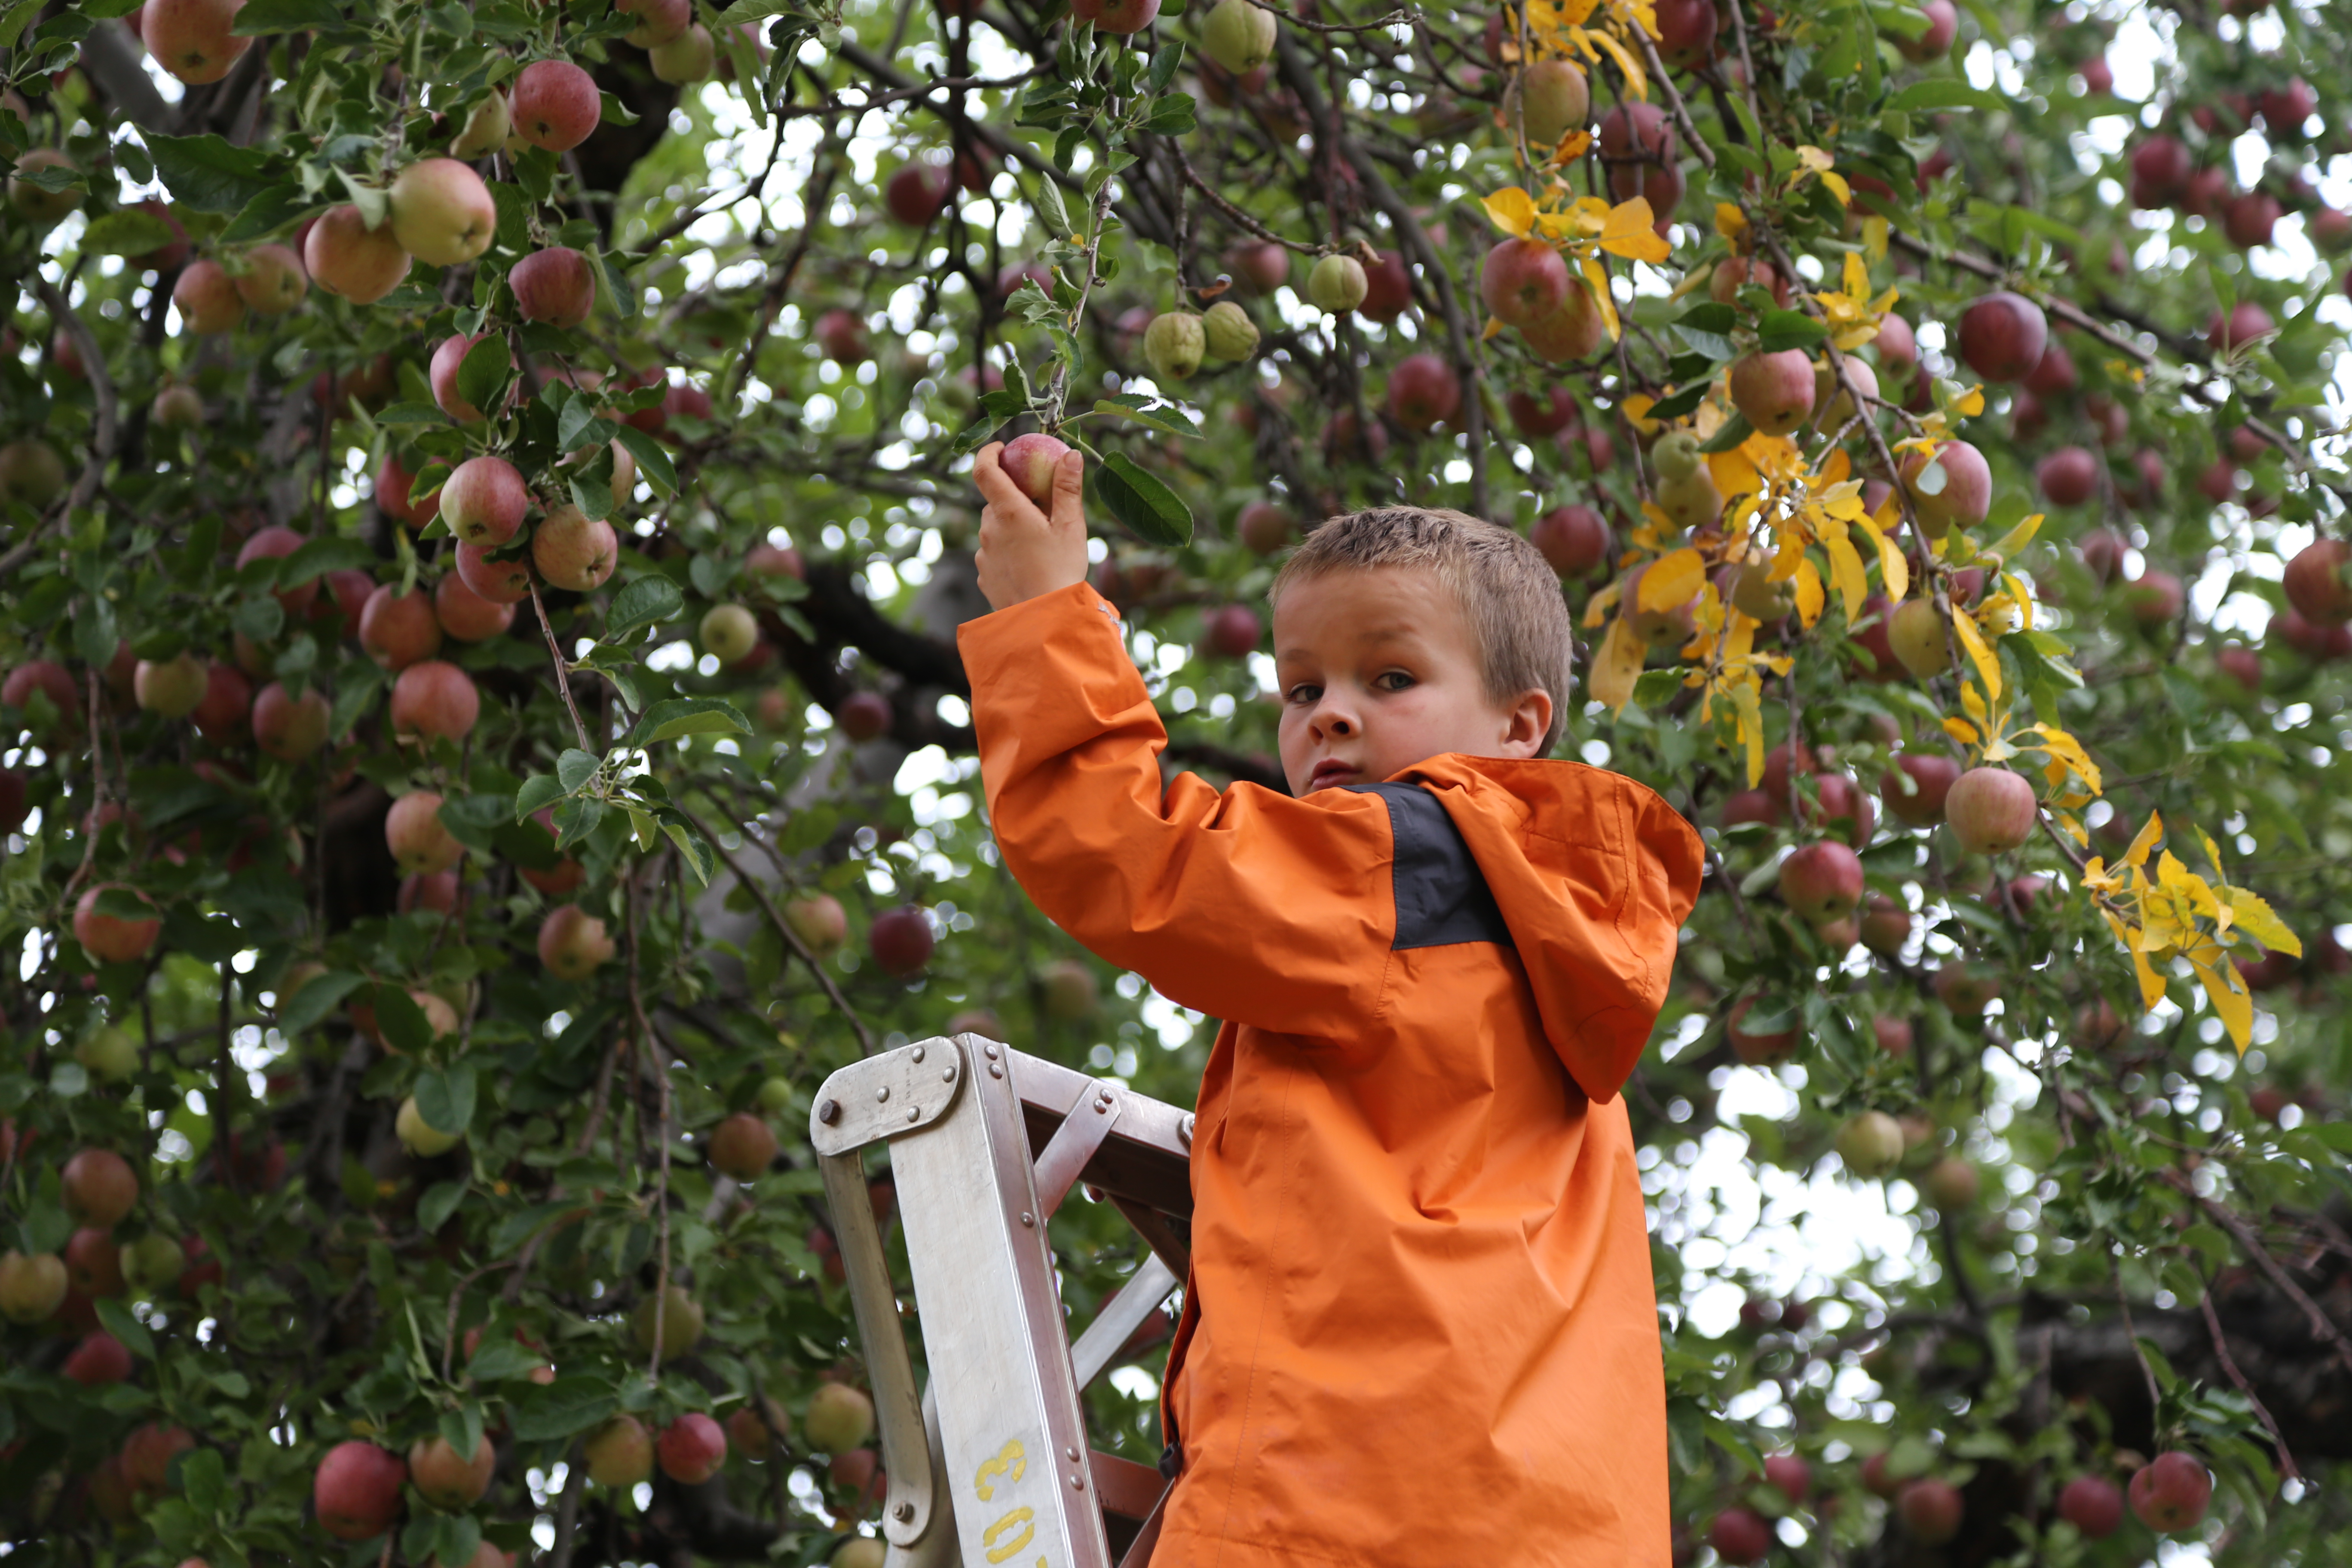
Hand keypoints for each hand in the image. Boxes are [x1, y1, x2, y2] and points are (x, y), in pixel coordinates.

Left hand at [973, 440, 1090, 611]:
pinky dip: (1008, 550)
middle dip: (1014, 497)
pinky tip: (1030, 566)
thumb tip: (1069, 455)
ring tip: (1041, 545)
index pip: (984, 469)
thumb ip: (1067, 488)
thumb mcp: (1071, 527)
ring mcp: (983, 554)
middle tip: (1042, 508)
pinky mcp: (984, 575)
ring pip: (994, 528)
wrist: (1045, 622)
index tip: (1002, 448)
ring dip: (1012, 527)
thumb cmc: (1061, 572)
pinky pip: (994, 553)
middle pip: (995, 501)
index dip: (989, 453)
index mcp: (1008, 512)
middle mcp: (989, 530)